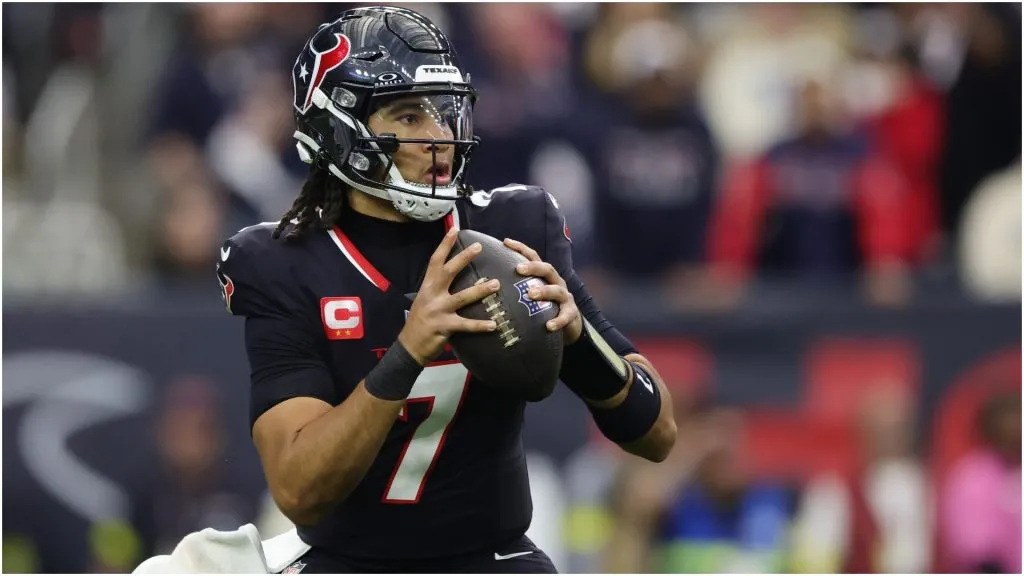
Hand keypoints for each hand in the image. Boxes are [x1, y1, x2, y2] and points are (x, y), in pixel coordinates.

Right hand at [399, 228, 500, 364]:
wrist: (410, 346)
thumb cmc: (420, 321)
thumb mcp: (425, 300)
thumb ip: (440, 288)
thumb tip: (463, 276)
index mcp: (427, 286)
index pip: (435, 261)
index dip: (444, 245)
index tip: (454, 229)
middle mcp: (432, 295)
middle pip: (448, 272)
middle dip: (463, 258)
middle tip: (479, 246)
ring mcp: (438, 310)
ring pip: (462, 297)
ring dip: (480, 290)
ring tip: (496, 284)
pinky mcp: (445, 326)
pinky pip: (466, 325)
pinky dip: (480, 325)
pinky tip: (494, 324)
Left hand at [503, 238, 582, 343]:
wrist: (570, 322)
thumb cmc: (545, 306)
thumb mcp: (533, 293)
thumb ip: (517, 287)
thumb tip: (487, 283)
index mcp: (545, 275)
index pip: (534, 257)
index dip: (521, 248)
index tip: (505, 242)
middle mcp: (556, 282)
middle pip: (547, 269)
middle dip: (533, 267)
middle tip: (518, 268)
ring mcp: (565, 297)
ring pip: (557, 290)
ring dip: (544, 291)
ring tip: (531, 294)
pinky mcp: (571, 313)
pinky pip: (566, 316)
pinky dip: (558, 320)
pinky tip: (549, 326)